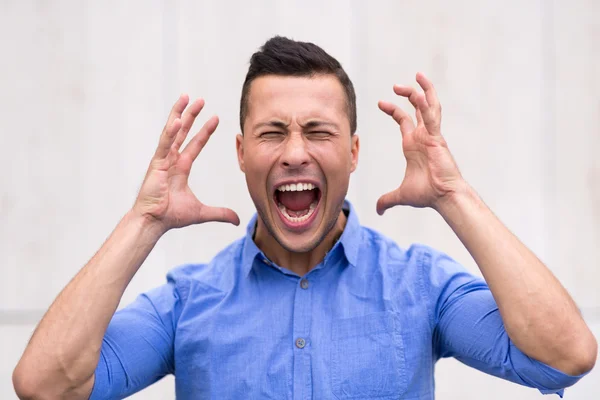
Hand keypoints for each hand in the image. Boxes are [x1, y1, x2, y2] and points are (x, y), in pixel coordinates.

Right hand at [132, 95, 239, 231]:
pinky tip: (177, 120)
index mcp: (181, 167)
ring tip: (186, 97)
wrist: (154, 222)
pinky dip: (170, 133)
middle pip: (183, 131)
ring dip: (179, 114)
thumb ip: (220, 213)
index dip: (205, 131)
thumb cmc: (171, 216)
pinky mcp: (156, 164)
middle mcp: (171, 160)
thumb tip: (237, 220)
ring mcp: (162, 160)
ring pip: (172, 132)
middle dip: (191, 115)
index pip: (195, 144)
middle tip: (200, 100)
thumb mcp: (201, 212)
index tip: (215, 118)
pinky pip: (164, 145)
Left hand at [376, 72, 465, 213]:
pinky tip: (420, 89)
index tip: (381, 102)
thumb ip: (387, 199)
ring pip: (428, 106)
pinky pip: (433, 114)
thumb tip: (378, 209)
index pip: (404, 120)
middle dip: (407, 94)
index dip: (393, 110)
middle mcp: (423, 136)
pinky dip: (428, 101)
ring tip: (415, 76)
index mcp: (413, 144)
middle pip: (417, 107)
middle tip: (396, 85)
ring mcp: (431, 134)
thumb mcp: (401, 195)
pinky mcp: (437, 137)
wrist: (442, 197)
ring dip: (421, 90)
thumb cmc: (427, 194)